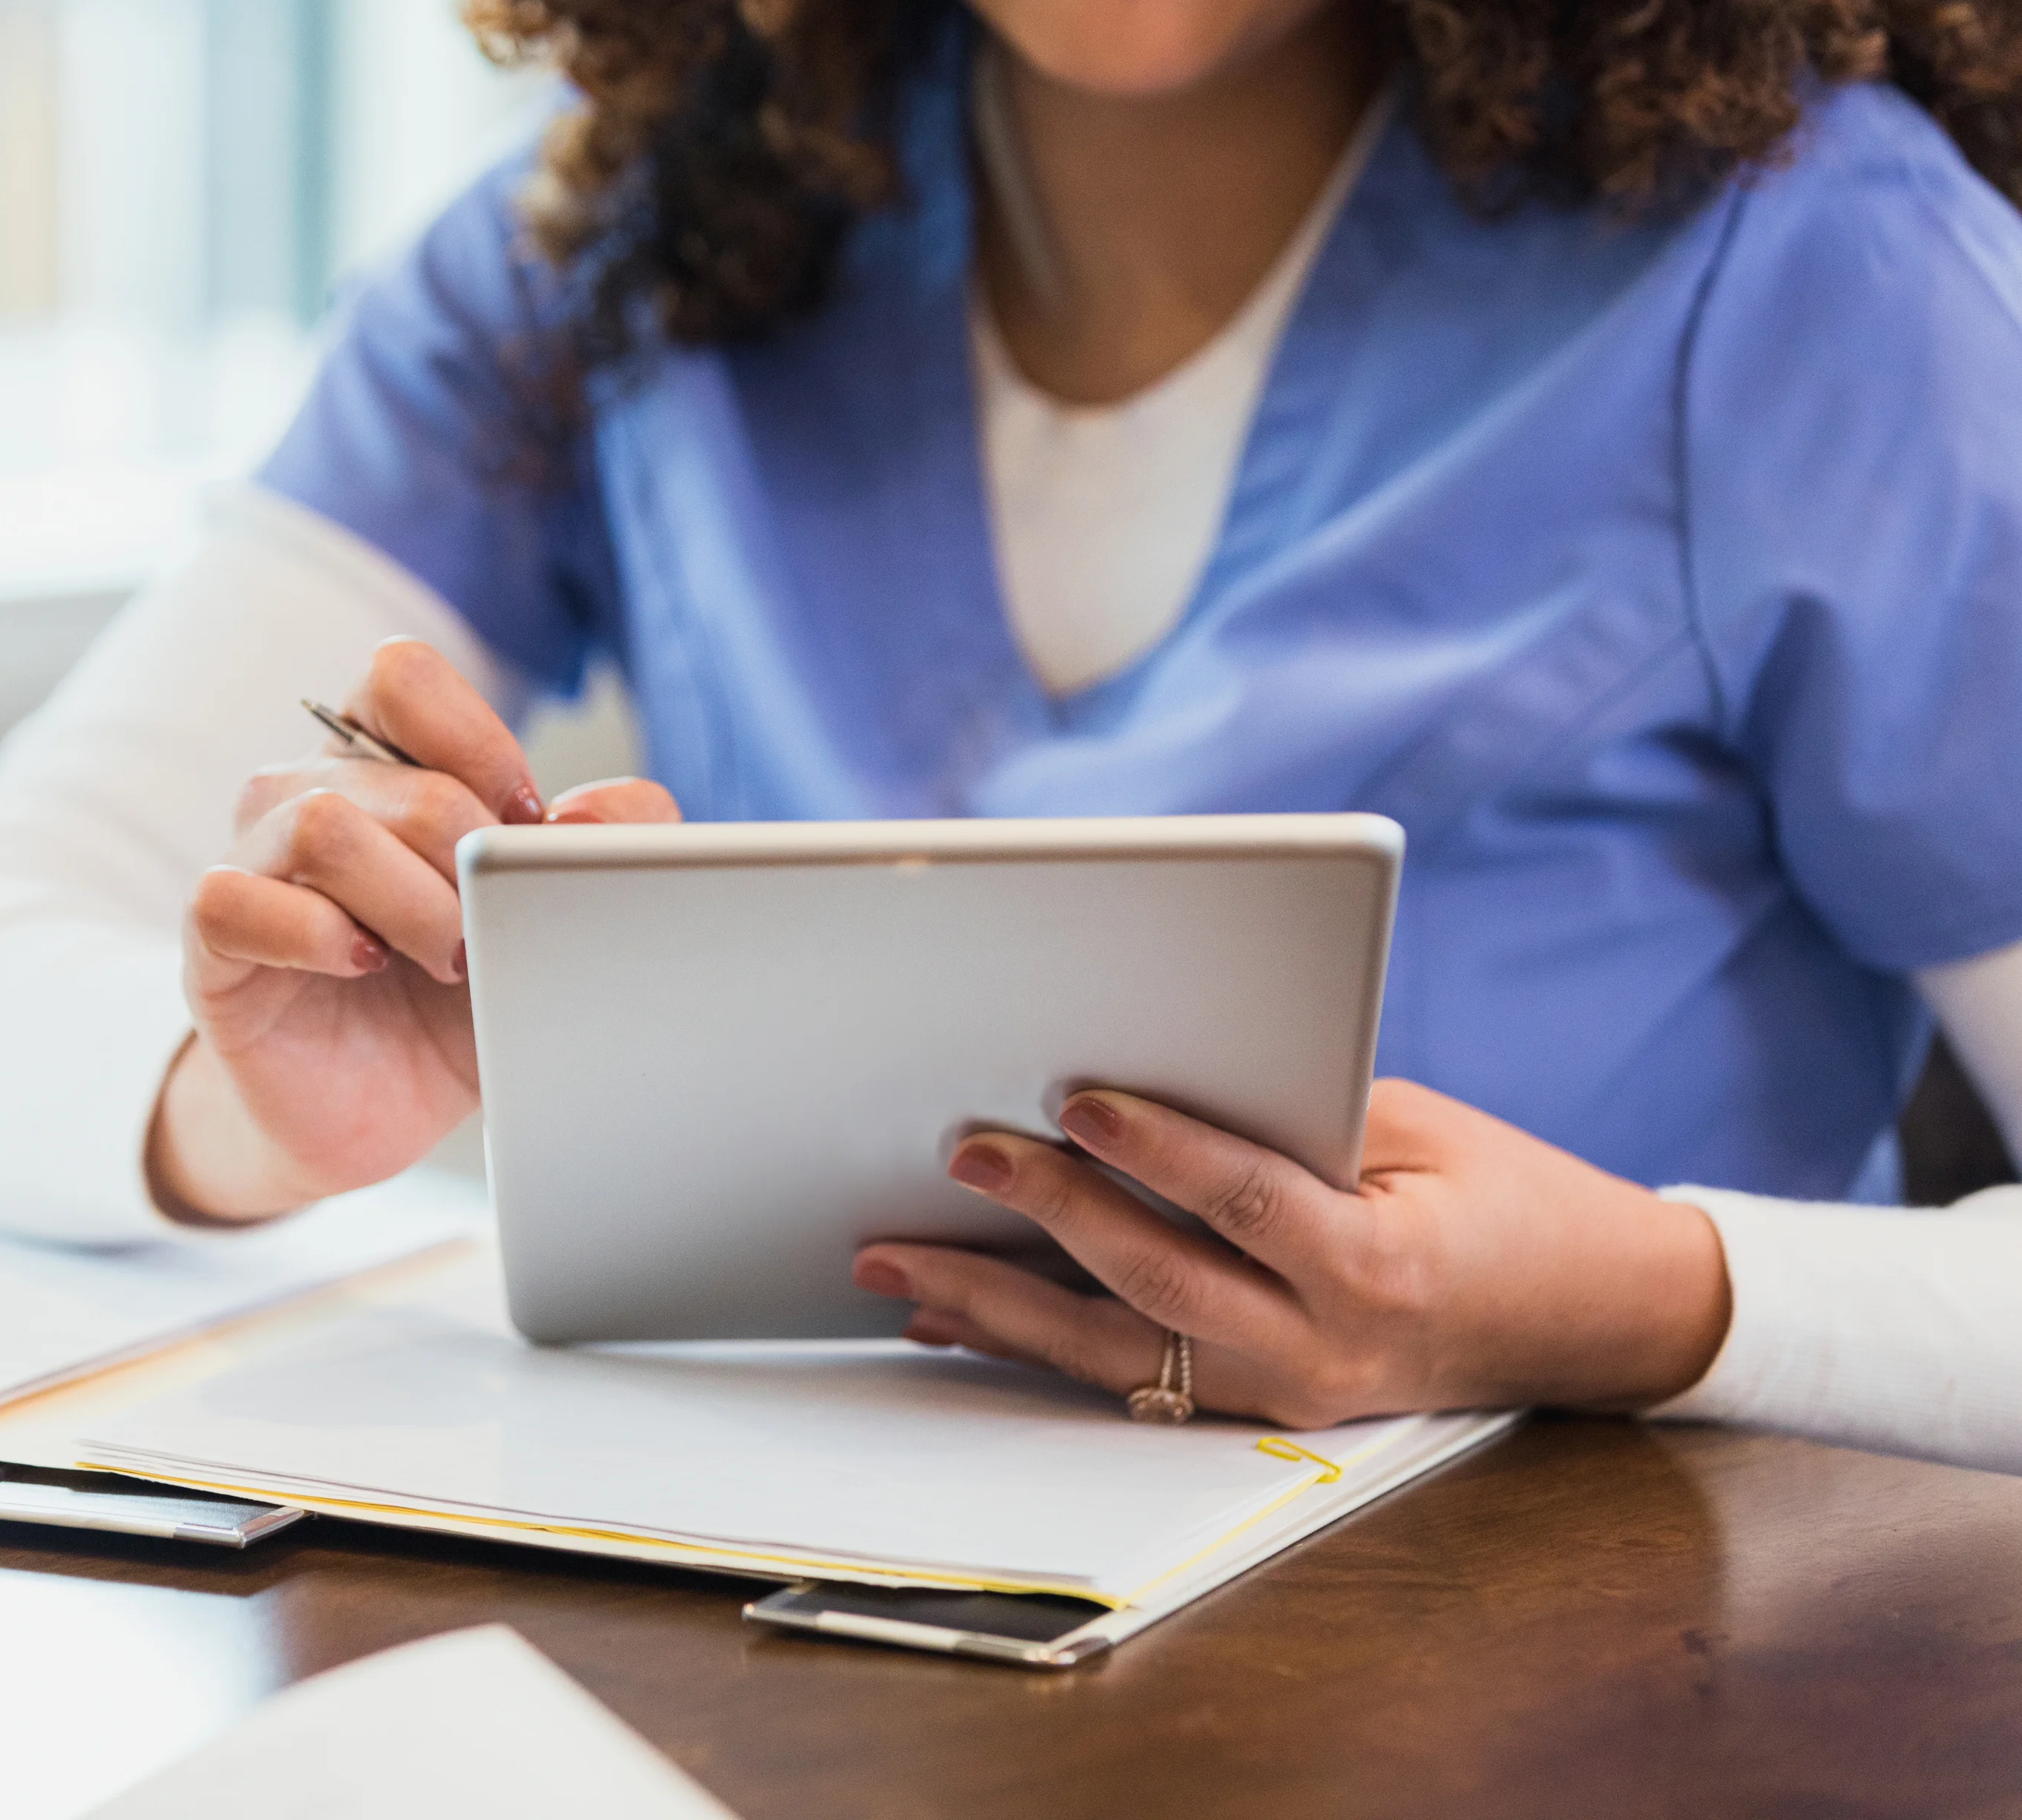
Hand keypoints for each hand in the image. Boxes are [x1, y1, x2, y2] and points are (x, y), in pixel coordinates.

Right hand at [149, 638, 679, 1223]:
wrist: (374, 1109)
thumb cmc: (454, 1001)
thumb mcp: (549, 921)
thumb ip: (608, 846)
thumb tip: (592, 817)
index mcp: (383, 762)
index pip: (403, 676)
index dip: (478, 744)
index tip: (524, 826)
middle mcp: (307, 792)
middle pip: (396, 773)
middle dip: (470, 859)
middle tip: (489, 931)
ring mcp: (252, 859)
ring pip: (324, 824)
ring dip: (412, 903)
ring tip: (444, 960)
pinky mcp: (213, 936)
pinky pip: (237, 898)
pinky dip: (320, 935)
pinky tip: (365, 967)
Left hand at [853, 1080, 1731, 1425]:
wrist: (1593, 1318)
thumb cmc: (1502, 1197)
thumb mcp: (1416, 1129)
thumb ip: (1289, 1116)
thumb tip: (1138, 1079)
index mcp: (1377, 1267)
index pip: (1244, 1202)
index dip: (1154, 1151)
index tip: (1073, 1099)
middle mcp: (1323, 1350)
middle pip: (1153, 1287)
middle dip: (1043, 1219)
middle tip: (958, 1156)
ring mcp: (1283, 1395)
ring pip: (1113, 1352)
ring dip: (992, 1306)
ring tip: (894, 1258)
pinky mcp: (1254, 1409)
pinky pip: (1123, 1378)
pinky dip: (1028, 1342)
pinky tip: (947, 1316)